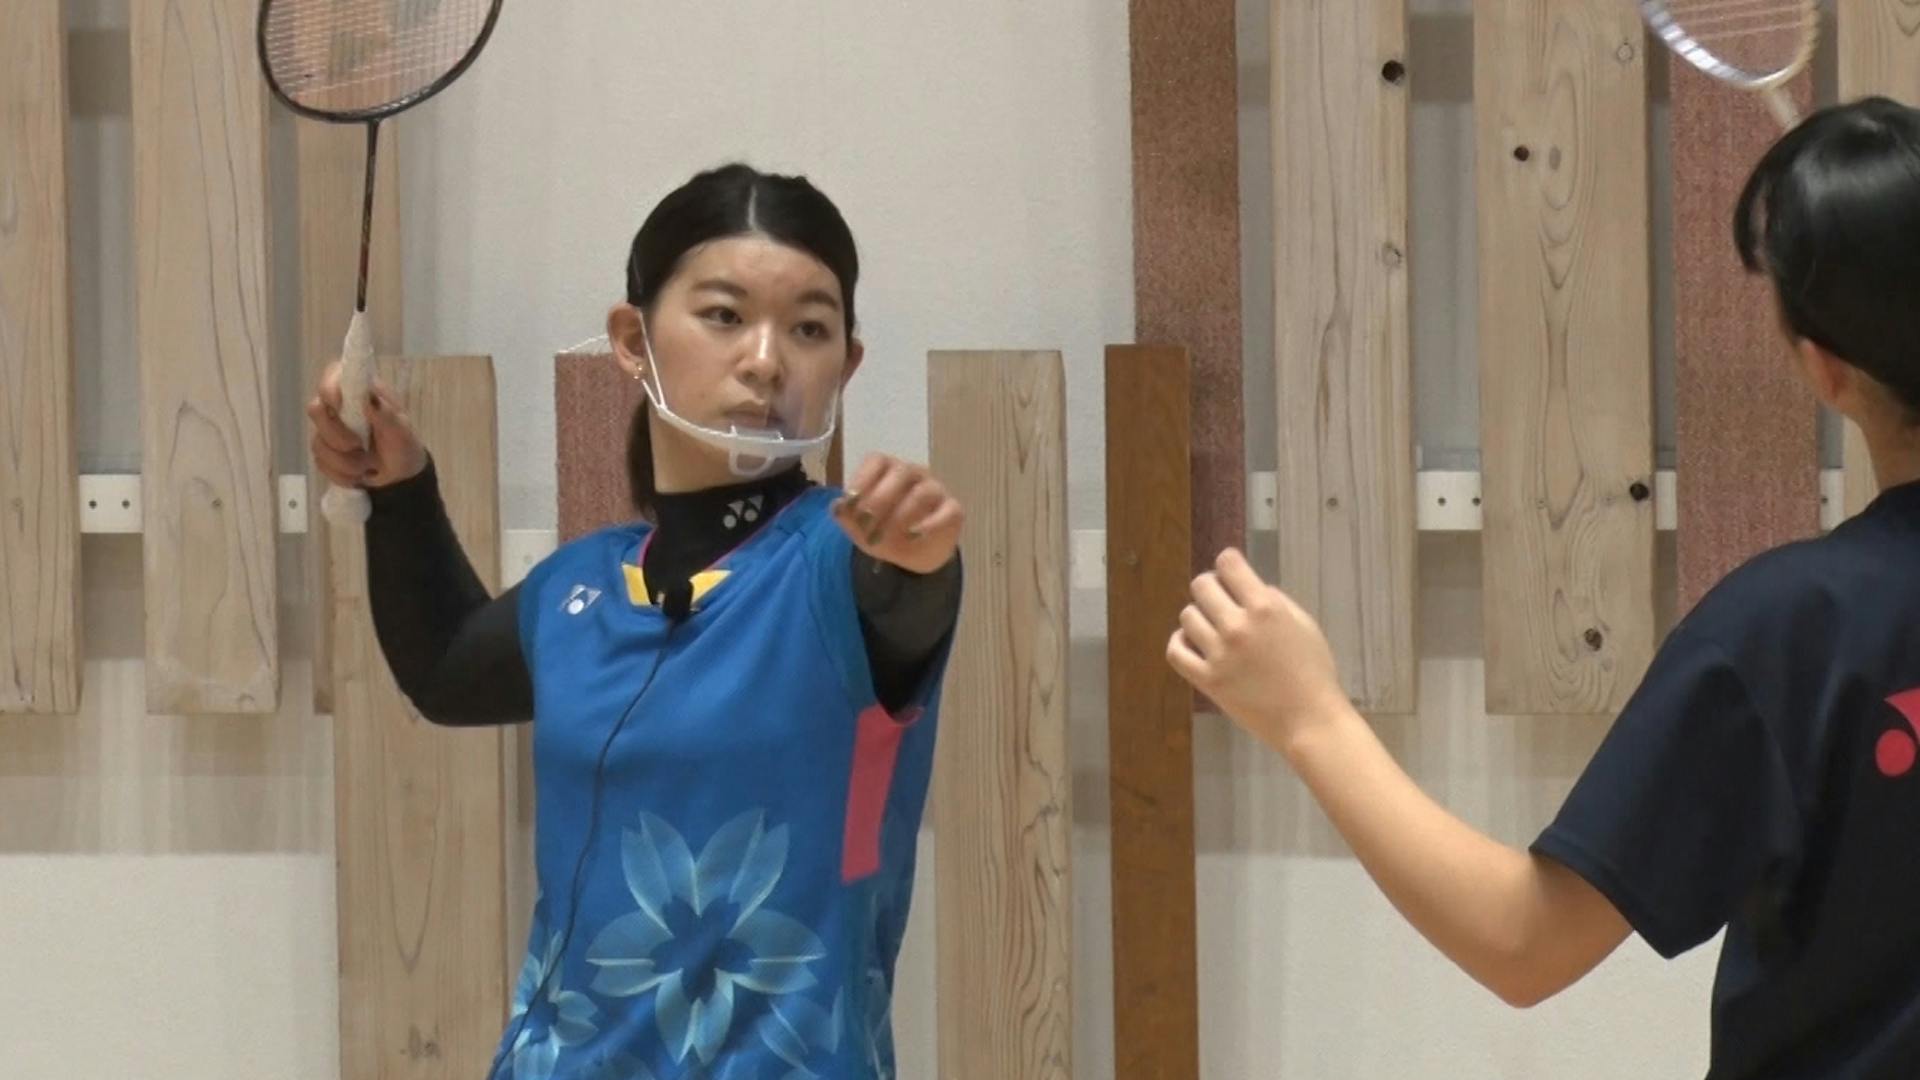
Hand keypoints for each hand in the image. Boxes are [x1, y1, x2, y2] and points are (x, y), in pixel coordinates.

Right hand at [305, 360, 427, 490]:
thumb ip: (386, 414)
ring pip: (318, 443)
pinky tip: (359, 475)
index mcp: (359, 392)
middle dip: (336, 435)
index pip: (333, 375)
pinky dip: (341, 474)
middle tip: (359, 445)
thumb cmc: (403, 444)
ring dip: (344, 461)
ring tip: (368, 465)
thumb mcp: (402, 430)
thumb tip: (368, 398)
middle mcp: (339, 407)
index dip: (329, 387)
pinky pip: (321, 463)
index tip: (339, 404)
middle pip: (315, 410)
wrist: (401, 475)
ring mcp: (328, 431)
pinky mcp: (325, 453)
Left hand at [832, 454, 962, 574]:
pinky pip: (948, 511)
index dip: (863, 478)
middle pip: (900, 472)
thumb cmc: (883, 530)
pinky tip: (913, 536)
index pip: (877, 461)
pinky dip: (930, 524)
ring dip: (900, 517)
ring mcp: (936, 489)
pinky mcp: (953, 510)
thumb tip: (837, 507)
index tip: (851, 501)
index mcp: (888, 470)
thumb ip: (846, 516)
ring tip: (886, 539)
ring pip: (922, 493)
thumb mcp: (858, 527)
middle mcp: (913, 473)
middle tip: (867, 526)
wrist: (913, 554)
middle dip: (880, 500)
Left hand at [1166, 548, 1350, 749]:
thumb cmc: (1314, 672)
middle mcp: (1237, 626)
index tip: (1230, 571)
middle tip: (1220, 600)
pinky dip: (1180, 642)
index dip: (1228, 563)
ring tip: (1211, 627)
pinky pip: (1175, 652)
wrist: (1309, 720)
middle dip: (1211, 587)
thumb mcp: (1305, 624)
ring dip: (1199, 616)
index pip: (1229, 564)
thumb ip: (1276, 600)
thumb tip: (1252, 587)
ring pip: (1188, 616)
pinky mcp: (1207, 680)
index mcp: (1265, 608)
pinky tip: (1192, 642)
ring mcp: (1219, 654)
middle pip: (1202, 585)